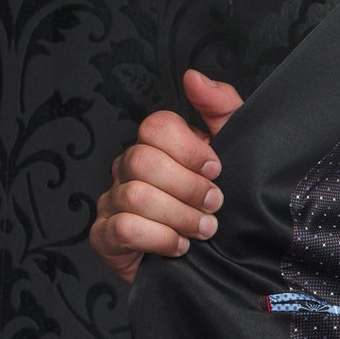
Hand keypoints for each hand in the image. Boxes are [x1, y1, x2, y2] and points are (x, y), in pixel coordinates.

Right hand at [89, 68, 241, 285]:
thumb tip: (194, 78)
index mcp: (157, 146)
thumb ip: (221, 107)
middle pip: (143, 160)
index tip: (217, 169)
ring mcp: (111, 201)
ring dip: (179, 217)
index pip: (156, 126)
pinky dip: (158, 238)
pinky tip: (178, 246)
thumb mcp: (235, 149)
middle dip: (188, 187)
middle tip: (214, 205)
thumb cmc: (224, 203)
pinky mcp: (104, 237)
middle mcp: (128, 169)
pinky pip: (122, 228)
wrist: (220, 260)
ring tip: (204, 230)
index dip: (190, 149)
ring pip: (135, 196)